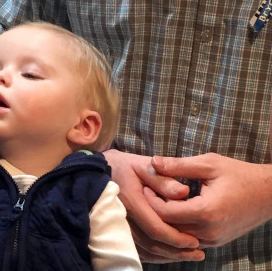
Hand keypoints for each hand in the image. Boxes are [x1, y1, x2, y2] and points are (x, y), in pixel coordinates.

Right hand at [104, 149, 203, 262]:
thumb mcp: (144, 165)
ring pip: (144, 249)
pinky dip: (154, 255)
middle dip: (176, 251)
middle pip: (151, 243)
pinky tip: (168, 254)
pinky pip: (136, 249)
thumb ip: (163, 179)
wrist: (101, 171)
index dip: (176, 238)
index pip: (155, 228)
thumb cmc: (125, 167)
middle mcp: (124, 217)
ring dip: (167, 255)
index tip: (196, 241)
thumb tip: (184, 192)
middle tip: (198, 253)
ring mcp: (119, 226)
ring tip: (188, 255)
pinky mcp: (118, 230)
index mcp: (132, 201)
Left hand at [146, 153, 271, 247]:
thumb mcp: (209, 164)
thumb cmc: (239, 175)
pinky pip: (188, 239)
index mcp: (206, 211)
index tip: (144, 185)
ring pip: (176, 236)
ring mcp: (213, 240)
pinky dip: (177, 227)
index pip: (164, 213)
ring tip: (157, 200)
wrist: (269, 194)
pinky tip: (171, 210)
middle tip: (146, 193)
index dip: (150, 199)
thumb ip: (179, 165)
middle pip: (167, 227)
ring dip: (164, 221)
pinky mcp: (216, 242)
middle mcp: (209, 231)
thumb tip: (152, 162)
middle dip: (154, 211)